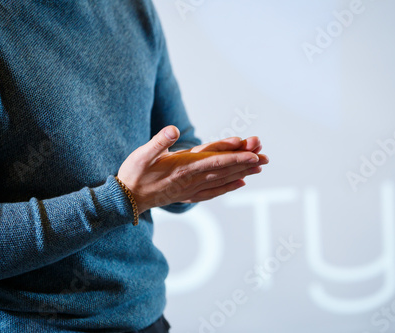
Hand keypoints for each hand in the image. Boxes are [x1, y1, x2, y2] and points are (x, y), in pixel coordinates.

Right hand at [117, 126, 267, 212]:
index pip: (215, 160)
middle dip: (246, 164)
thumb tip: (174, 130)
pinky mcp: (189, 194)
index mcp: (183, 166)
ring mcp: (191, 188)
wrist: (127, 198)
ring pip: (222, 180)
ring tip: (259, 168)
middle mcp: (191, 179)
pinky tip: (239, 184)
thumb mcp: (142, 153)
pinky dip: (228, 187)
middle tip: (266, 158)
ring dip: (241, 173)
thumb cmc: (134, 173)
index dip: (235, 157)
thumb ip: (159, 141)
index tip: (254, 154)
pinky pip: (213, 191)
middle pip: (224, 170)